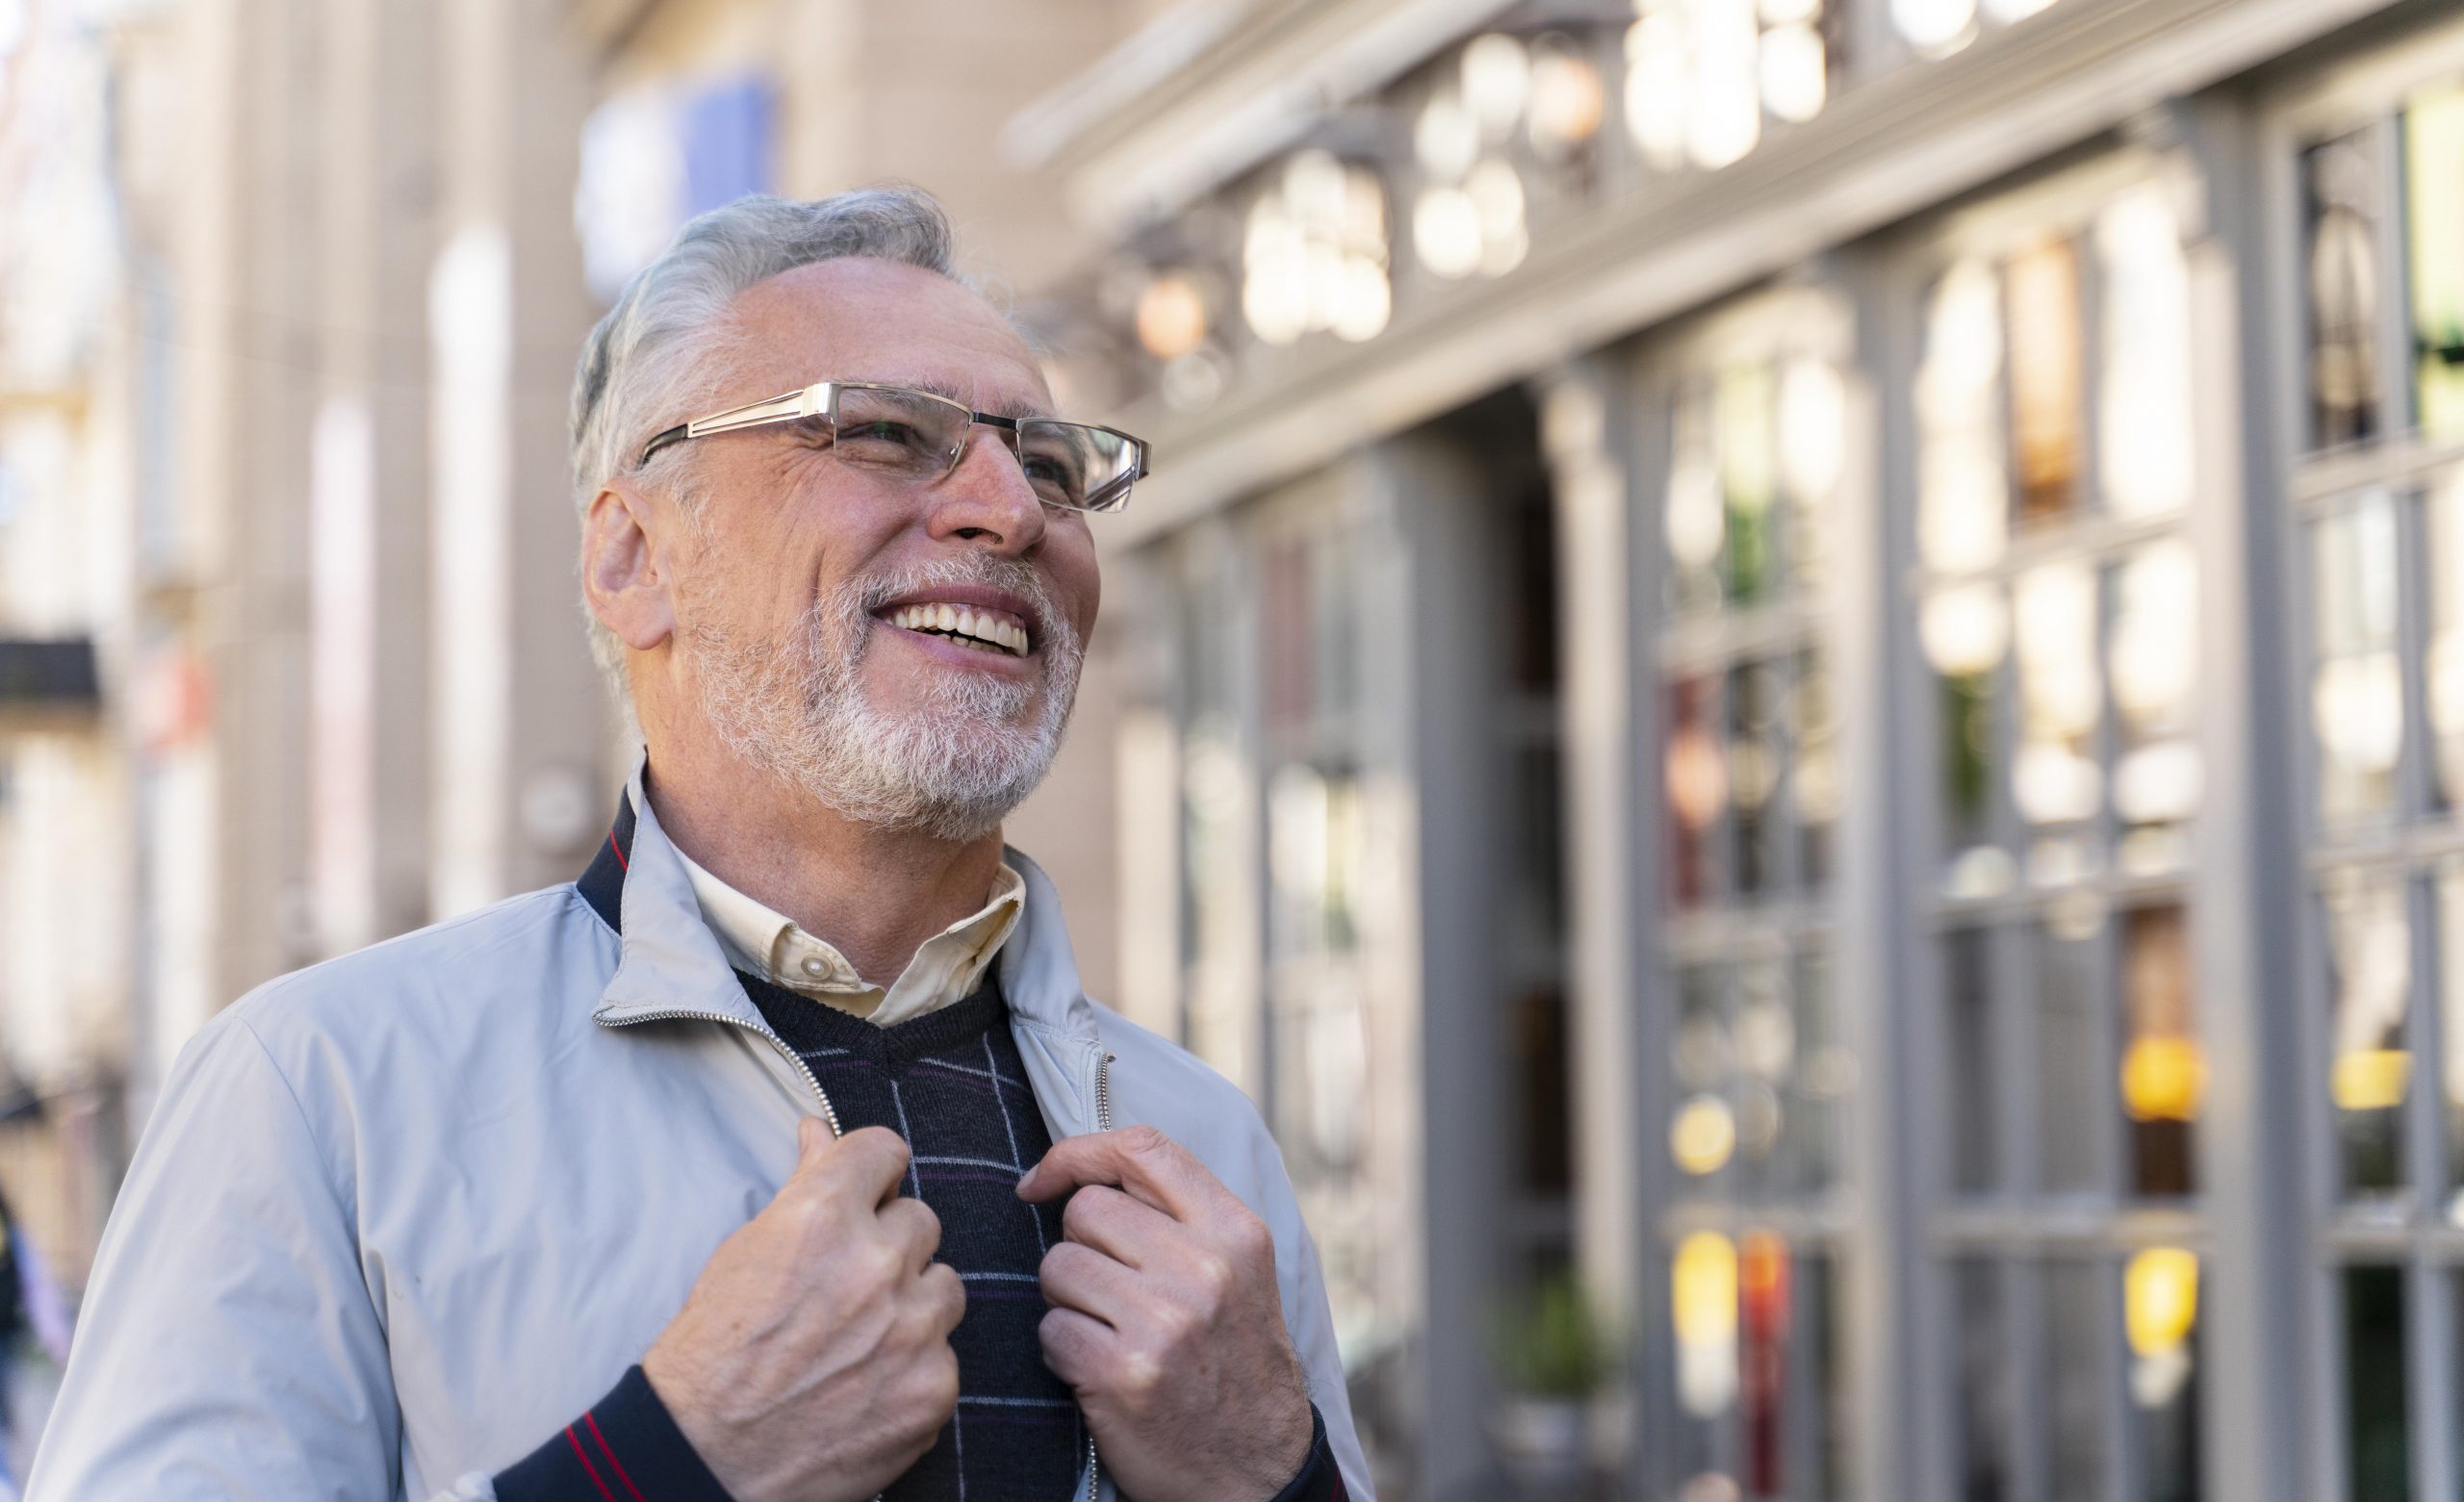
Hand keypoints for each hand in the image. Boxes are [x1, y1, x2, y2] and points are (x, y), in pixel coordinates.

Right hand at [644, 1121, 962, 1501]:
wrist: (702, 1458)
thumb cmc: (712, 1353)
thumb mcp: (745, 1251)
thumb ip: (802, 1185)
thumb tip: (819, 1129)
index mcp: (823, 1217)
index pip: (885, 1151)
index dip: (872, 1173)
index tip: (866, 1193)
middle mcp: (876, 1264)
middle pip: (921, 1220)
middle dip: (889, 1247)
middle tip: (847, 1287)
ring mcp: (913, 1329)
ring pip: (945, 1286)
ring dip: (913, 1305)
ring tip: (859, 1340)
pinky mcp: (934, 1389)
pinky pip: (946, 1356)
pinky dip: (914, 1370)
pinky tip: (867, 1388)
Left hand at [1019, 1126, 1313, 1501]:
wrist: (1258, 1471)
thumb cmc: (1235, 1361)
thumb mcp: (1240, 1273)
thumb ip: (1181, 1215)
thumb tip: (1080, 1171)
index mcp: (1236, 1232)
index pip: (1142, 1148)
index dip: (1077, 1153)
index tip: (1045, 1180)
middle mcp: (1205, 1268)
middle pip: (1086, 1210)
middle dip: (1080, 1247)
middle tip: (1112, 1293)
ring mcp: (1164, 1321)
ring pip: (1058, 1266)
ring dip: (1067, 1301)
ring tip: (1109, 1331)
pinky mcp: (1123, 1373)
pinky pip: (1050, 1329)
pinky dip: (1062, 1351)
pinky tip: (1099, 1371)